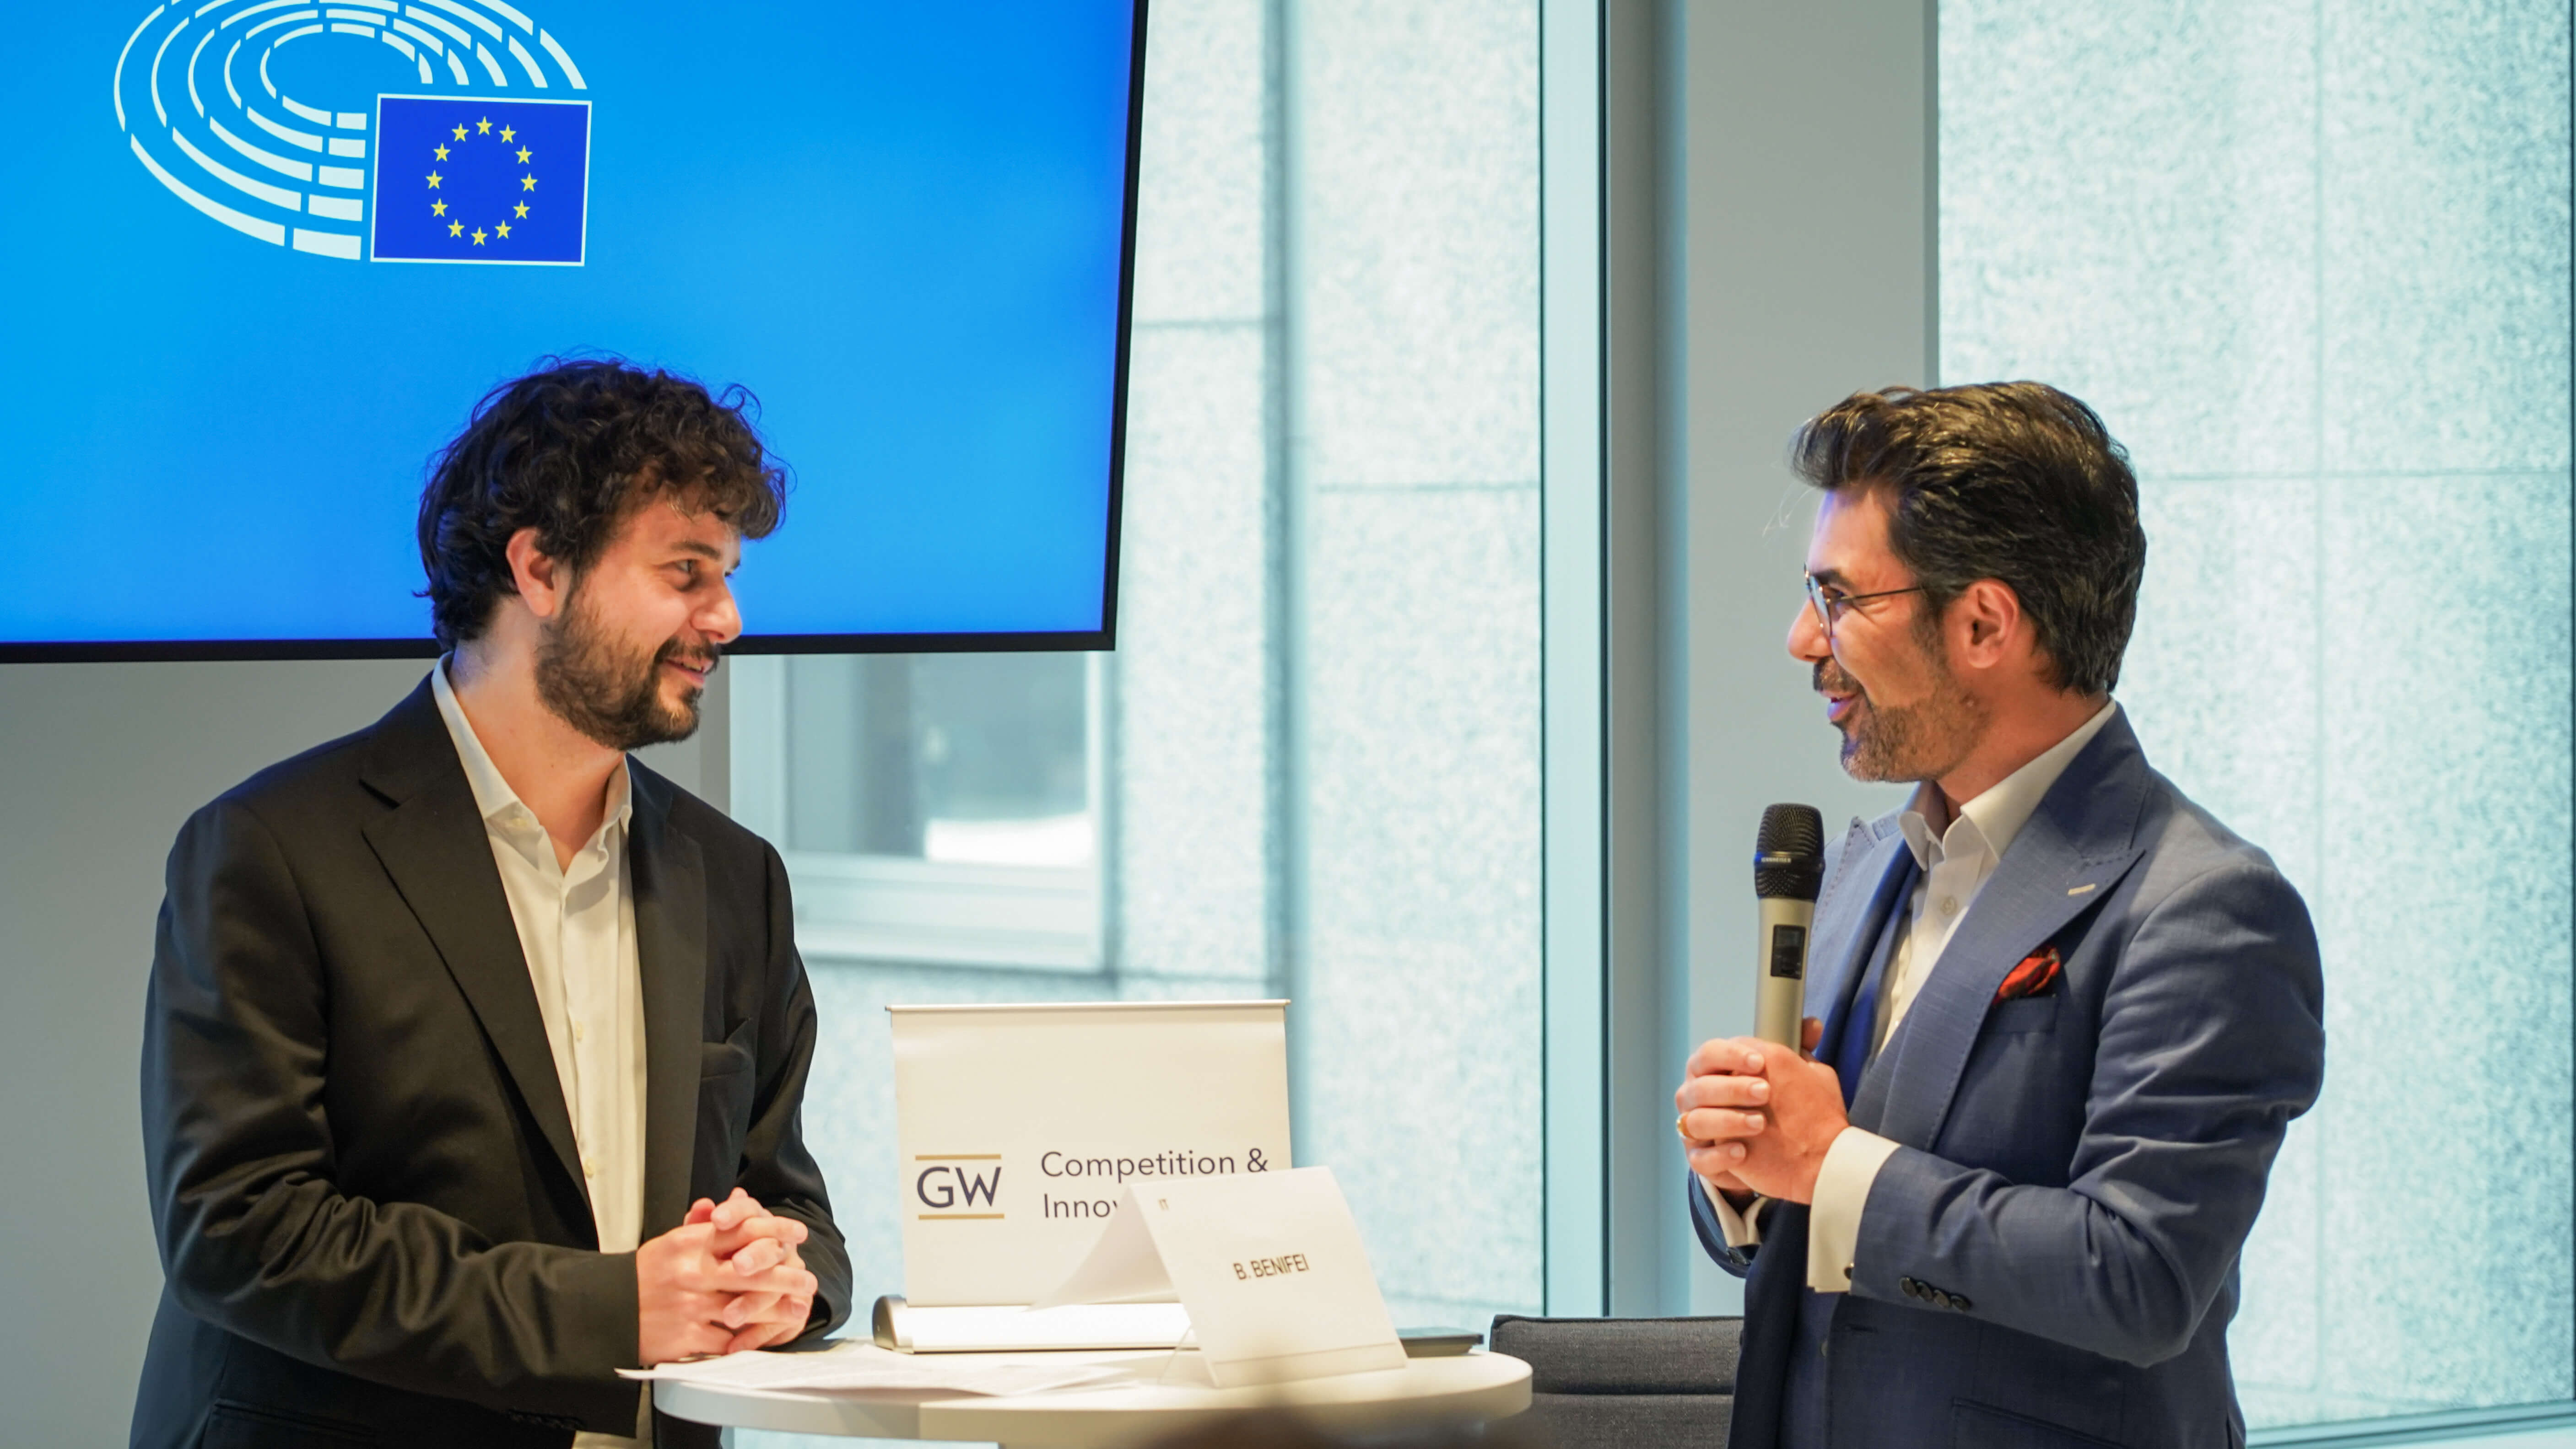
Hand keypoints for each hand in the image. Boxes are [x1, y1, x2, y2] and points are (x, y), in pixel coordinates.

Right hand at [636, 1192, 818, 1362]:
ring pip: (745, 1306)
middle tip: (809, 1280)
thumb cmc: (645, 1276)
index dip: (775, 1230)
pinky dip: (746, 1338)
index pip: (741, 1230)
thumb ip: (705, 1225)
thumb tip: (735, 1198)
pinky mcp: (686, 1336)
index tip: (798, 1234)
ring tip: (798, 1308)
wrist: (606, 1310)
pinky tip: (765, 1336)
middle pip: (751, 1270)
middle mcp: (692, 1272)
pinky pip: (726, 1339)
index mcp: (689, 1244)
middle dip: (786, 1275)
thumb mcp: (670, 1243)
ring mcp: (690, 1305)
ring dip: (776, 1309)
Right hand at [1678, 1019, 1840, 1204]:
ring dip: (1726, 1120)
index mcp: (1712, 1071)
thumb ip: (1797, 1049)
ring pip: (1695, 1122)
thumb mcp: (1792, 1077)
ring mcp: (1694, 1130)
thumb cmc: (1783, 1106)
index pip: (1709, 1054)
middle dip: (1731, 1088)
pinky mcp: (1700, 1159)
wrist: (1785, 1154)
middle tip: (1765, 1092)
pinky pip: (1699, 1158)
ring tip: (1760, 1124)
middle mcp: (1696, 1097)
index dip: (1730, 1055)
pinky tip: (1742, 1151)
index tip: (1759, 1061)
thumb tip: (1813, 1025)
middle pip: (1699, 1087)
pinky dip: (1719, 1154)